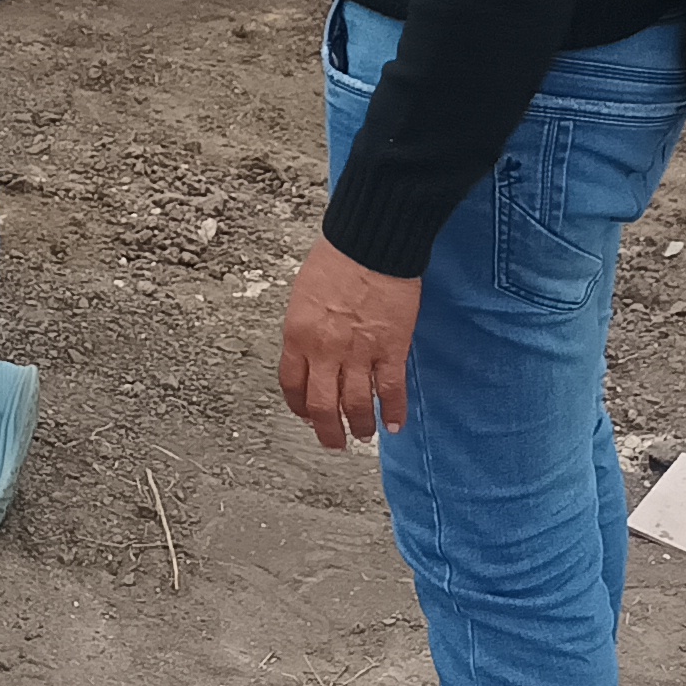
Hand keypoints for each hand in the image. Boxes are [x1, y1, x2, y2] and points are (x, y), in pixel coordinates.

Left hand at [276, 236, 421, 449]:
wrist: (370, 243)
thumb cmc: (338, 258)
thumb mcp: (304, 295)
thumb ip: (306, 328)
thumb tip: (311, 351)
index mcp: (298, 334)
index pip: (291, 385)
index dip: (298, 406)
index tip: (306, 415)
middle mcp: (324, 350)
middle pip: (321, 405)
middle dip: (327, 430)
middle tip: (333, 442)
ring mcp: (358, 352)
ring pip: (355, 405)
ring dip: (360, 426)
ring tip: (364, 435)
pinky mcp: (390, 349)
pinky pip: (390, 390)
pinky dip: (393, 411)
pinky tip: (394, 423)